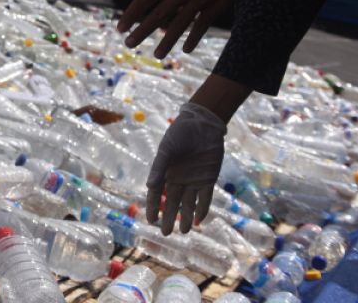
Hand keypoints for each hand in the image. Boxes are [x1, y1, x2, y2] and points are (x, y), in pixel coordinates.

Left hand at [117, 0, 266, 57]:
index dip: (130, 15)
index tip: (120, 27)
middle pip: (158, 15)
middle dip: (142, 32)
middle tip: (129, 44)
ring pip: (179, 25)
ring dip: (167, 42)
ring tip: (157, 55)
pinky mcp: (217, 4)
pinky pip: (202, 25)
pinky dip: (194, 38)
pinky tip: (186, 50)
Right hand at [147, 102, 226, 233]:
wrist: (203, 124)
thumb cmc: (180, 133)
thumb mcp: (167, 149)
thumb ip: (159, 167)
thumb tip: (149, 186)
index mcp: (165, 171)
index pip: (157, 194)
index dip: (153, 207)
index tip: (150, 220)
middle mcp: (178, 178)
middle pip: (172, 202)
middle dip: (169, 217)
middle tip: (166, 234)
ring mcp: (194, 180)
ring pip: (189, 203)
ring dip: (186, 217)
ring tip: (184, 231)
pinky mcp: (209, 179)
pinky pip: (205, 197)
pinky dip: (202, 209)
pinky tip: (199, 220)